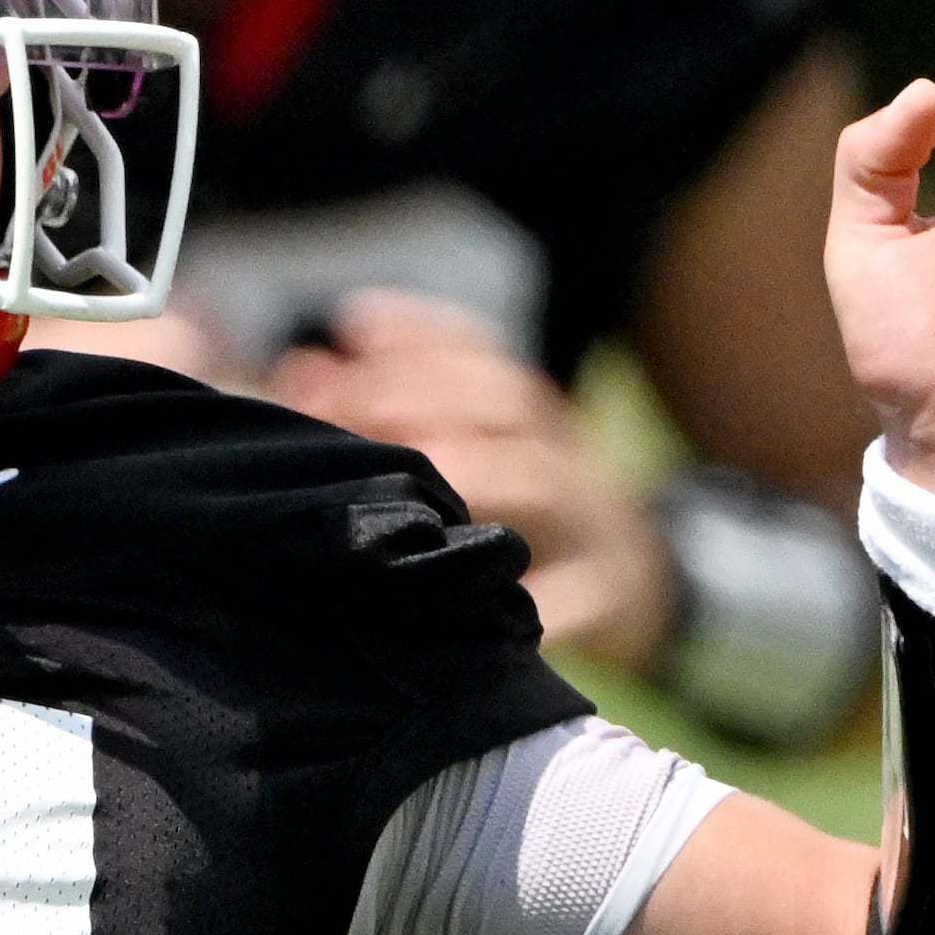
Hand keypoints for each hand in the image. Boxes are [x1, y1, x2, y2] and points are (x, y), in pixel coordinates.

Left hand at [267, 291, 675, 668]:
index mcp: (520, 417)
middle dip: (424, 392)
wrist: (634, 585)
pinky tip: (481, 610)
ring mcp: (590, 517)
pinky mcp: (614, 589)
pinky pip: (583, 593)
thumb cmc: (516, 518)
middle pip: (506, 396)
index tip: (347, 324)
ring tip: (427, 477)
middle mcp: (559, 450)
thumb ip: (384, 415)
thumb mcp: (467, 457)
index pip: (475, 348)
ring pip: (544, 477)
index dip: (414, 331)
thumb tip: (300, 372)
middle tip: (349, 408)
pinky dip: (542, 602)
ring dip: (481, 471)